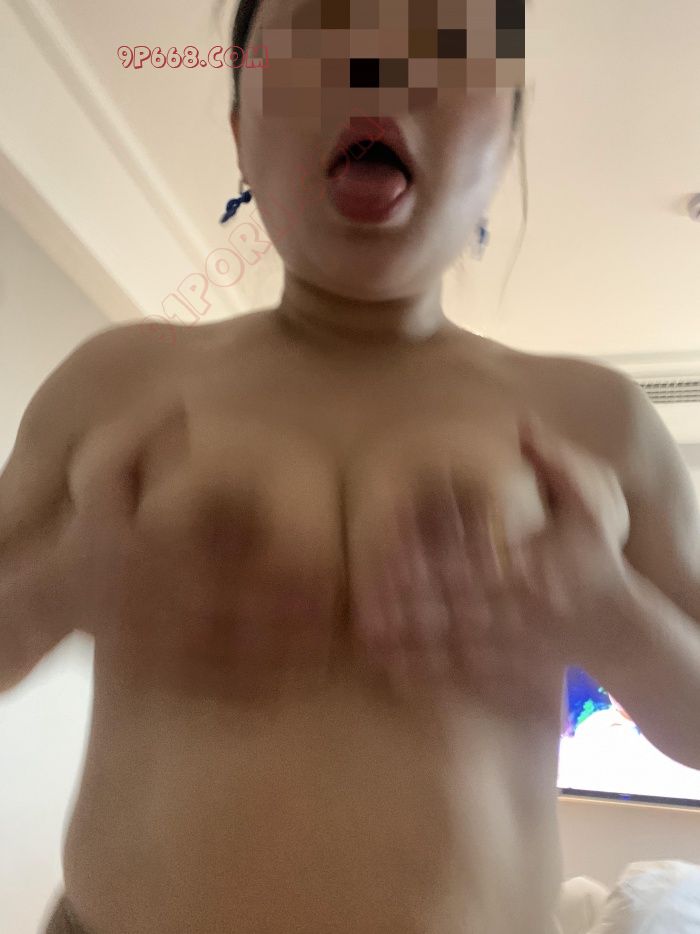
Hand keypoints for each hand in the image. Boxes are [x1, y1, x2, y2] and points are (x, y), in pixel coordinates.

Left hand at [350, 416, 631, 717]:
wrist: (618, 631)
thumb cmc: (596, 564)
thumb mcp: (591, 510)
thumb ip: (558, 466)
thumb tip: (523, 424)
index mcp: (529, 569)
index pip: (471, 561)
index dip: (429, 557)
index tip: (390, 549)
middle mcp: (514, 610)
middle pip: (452, 606)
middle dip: (406, 605)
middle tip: (363, 599)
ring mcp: (508, 645)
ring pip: (450, 644)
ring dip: (406, 640)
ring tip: (366, 634)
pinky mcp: (504, 671)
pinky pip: (460, 675)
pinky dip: (424, 672)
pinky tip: (391, 668)